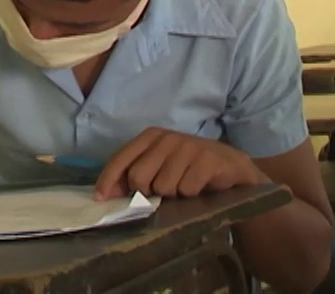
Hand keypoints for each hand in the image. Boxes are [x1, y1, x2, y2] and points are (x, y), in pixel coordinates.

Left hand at [95, 129, 265, 200]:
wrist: (233, 169)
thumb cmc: (190, 169)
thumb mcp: (160, 167)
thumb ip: (134, 176)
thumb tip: (106, 194)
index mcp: (152, 136)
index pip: (121, 158)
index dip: (108, 180)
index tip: (100, 199)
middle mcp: (168, 137)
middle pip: (139, 177)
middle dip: (148, 192)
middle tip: (164, 191)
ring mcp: (189, 146)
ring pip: (163, 187)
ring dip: (174, 195)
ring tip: (185, 187)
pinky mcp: (207, 159)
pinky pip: (186, 189)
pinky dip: (192, 195)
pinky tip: (201, 187)